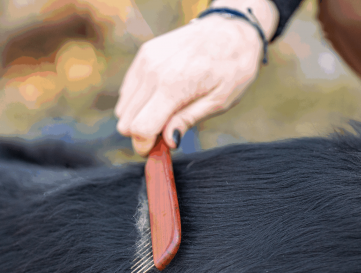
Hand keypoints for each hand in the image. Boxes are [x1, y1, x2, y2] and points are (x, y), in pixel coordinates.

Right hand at [115, 0, 277, 155]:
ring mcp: (145, 61)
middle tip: (165, 133)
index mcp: (173, 86)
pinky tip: (161, 99)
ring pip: (123, 107)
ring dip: (140, 118)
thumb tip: (167, 141)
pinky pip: (128, 91)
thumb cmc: (231, 68)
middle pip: (126, 120)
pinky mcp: (144, 55)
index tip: (155, 151)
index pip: (140, 127)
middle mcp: (152, 72)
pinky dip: (139, 102)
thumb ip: (187, 120)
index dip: (145, 145)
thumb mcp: (218, 101)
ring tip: (166, 115)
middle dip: (142, 133)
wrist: (231, 29)